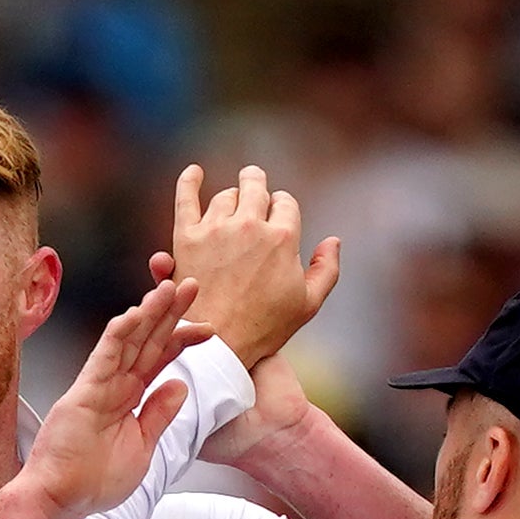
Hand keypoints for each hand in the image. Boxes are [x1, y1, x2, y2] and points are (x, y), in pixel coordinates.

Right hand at [0, 274, 206, 518]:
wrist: (63, 499)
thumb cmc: (95, 481)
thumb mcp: (142, 446)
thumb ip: (159, 414)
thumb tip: (179, 384)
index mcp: (130, 398)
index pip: (160, 360)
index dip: (182, 340)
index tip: (209, 328)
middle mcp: (116, 386)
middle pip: (147, 342)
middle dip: (170, 313)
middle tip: (191, 285)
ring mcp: (99, 386)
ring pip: (128, 342)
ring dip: (148, 314)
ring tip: (170, 289)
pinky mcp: (83, 392)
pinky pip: (104, 357)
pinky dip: (119, 335)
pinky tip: (135, 314)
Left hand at [159, 163, 337, 367]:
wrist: (218, 346)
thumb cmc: (265, 329)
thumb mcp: (308, 305)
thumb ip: (327, 270)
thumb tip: (333, 240)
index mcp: (283, 237)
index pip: (285, 202)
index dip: (283, 208)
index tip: (278, 218)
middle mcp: (250, 225)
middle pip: (256, 187)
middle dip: (258, 187)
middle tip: (255, 191)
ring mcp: (216, 229)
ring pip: (226, 196)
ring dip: (232, 198)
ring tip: (232, 207)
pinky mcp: (186, 238)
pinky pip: (186, 198)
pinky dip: (189, 181)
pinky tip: (194, 172)